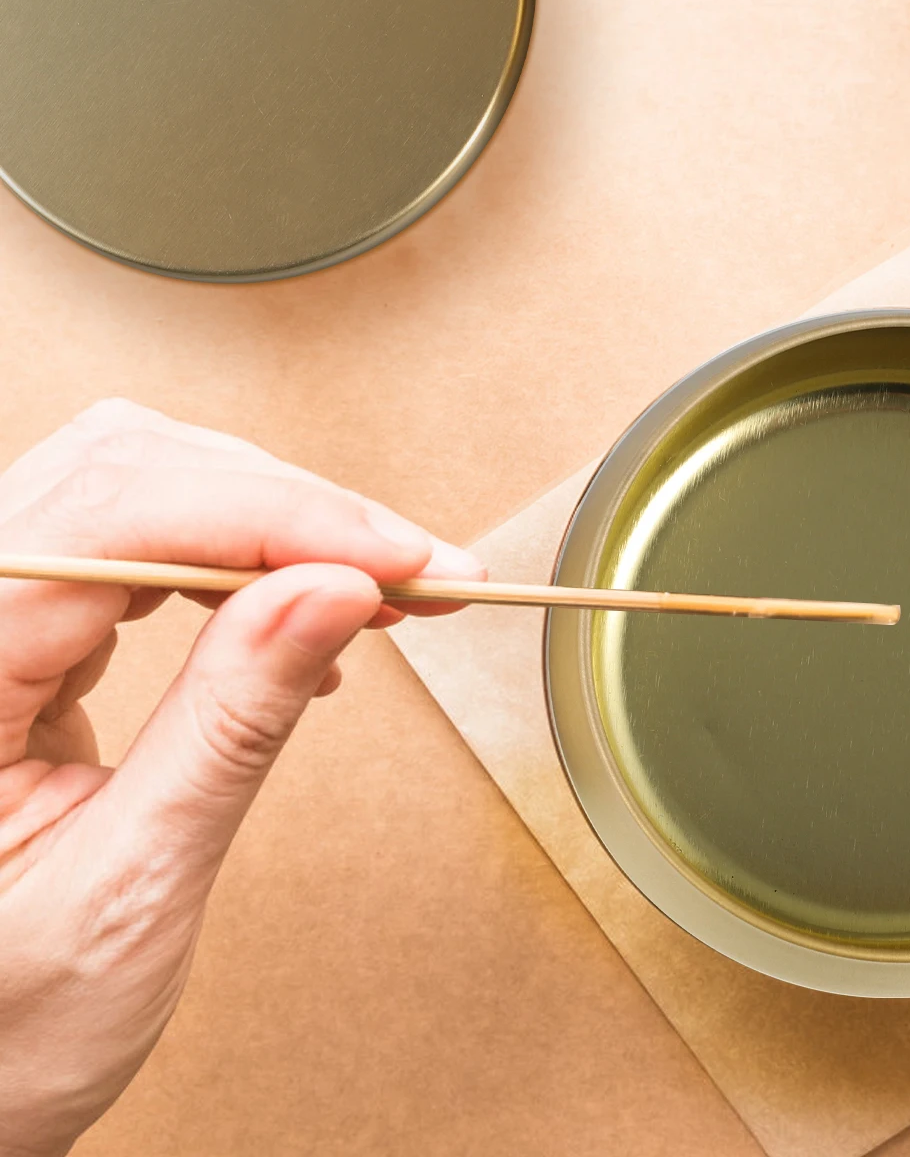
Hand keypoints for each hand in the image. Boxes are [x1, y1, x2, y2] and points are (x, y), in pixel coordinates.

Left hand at [0, 400, 483, 1156]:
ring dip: (276, 518)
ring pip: (139, 482)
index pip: (122, 521)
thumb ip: (231, 724)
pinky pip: (138, 539)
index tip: (404, 560)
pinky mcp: (23, 634)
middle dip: (296, 507)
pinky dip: (243, 556)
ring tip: (380, 580)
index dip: (285, 521)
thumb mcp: (130, 888)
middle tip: (419, 567)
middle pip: (132, 471)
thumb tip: (335, 590)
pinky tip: (305, 606)